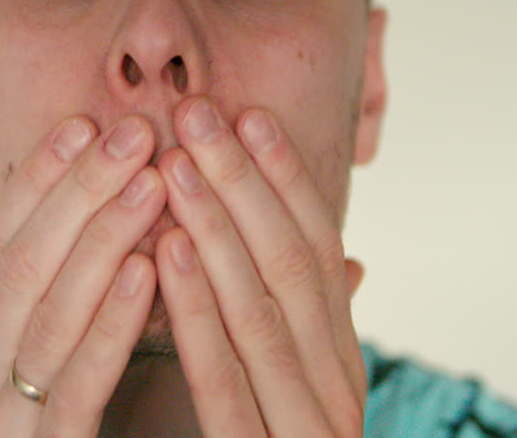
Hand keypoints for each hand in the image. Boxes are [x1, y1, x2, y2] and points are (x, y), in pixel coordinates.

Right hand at [0, 114, 164, 436]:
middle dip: (78, 190)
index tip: (89, 120)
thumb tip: (153, 234)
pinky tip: (146, 271)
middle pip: (21, 261)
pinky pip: (71, 385)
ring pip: (44, 311)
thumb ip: (89, 300)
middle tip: (132, 129)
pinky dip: (110, 323)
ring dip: (101, 237)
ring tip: (152, 179)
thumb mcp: (61, 362)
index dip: (43, 178)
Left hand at [155, 95, 366, 436]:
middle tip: (200, 111)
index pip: (318, 252)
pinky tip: (165, 253)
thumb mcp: (289, 388)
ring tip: (177, 161)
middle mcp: (337, 391)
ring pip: (265, 312)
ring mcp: (309, 429)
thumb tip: (352, 257)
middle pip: (295, 267)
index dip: (284, 181)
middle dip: (246, 184)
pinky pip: (227, 382)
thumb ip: (302, 325)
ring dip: (219, 229)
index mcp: (340, 363)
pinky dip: (196, 311)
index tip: (245, 114)